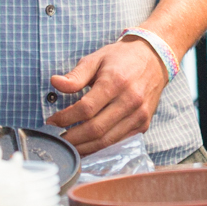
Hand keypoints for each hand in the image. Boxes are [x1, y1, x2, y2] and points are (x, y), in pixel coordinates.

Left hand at [46, 37, 168, 154]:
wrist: (154, 58)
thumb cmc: (121, 58)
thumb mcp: (96, 59)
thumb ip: (76, 75)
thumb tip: (55, 83)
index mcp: (116, 82)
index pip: (86, 108)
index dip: (65, 118)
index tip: (51, 121)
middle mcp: (130, 100)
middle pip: (96, 129)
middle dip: (72, 138)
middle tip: (57, 139)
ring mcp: (139, 114)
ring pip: (107, 140)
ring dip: (84, 147)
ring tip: (68, 146)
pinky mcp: (144, 124)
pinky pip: (118, 142)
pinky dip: (100, 147)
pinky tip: (87, 145)